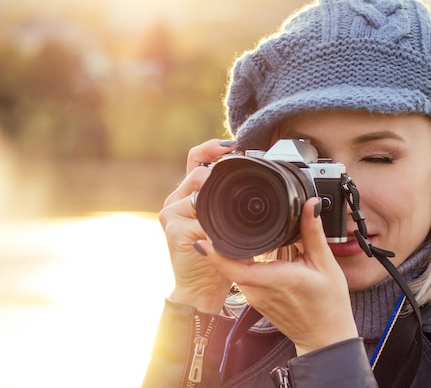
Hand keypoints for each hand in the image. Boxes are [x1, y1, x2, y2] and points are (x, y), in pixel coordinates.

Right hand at [159, 139, 235, 313]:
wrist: (201, 287)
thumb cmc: (217, 254)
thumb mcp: (227, 223)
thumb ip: (232, 202)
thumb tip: (258, 183)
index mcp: (189, 194)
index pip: (196, 159)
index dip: (212, 148)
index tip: (233, 144)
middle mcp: (176, 200)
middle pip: (197, 171)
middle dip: (220, 172)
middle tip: (242, 175)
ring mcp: (172, 214)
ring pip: (198, 190)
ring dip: (219, 200)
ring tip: (233, 213)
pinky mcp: (174, 229)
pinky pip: (199, 216)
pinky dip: (215, 222)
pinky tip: (222, 230)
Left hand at [196, 197, 358, 355]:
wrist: (325, 337)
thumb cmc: (328, 305)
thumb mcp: (325, 264)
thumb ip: (313, 233)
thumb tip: (310, 205)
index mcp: (274, 279)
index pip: (236, 268)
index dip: (216, 255)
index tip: (201, 240)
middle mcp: (258, 290)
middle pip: (232, 263)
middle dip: (225, 242)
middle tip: (223, 219)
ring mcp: (255, 297)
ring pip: (237, 270)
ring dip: (236, 252)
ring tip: (239, 230)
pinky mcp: (257, 300)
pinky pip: (244, 277)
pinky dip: (246, 262)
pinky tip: (256, 250)